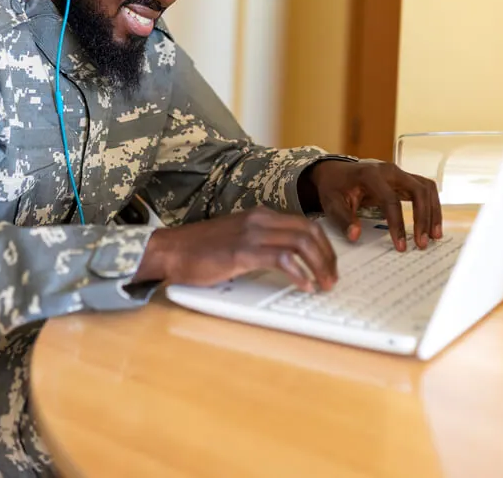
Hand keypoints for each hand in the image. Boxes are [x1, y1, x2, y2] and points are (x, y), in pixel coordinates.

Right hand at [134, 208, 336, 291]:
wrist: (170, 250)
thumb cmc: (198, 250)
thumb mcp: (235, 239)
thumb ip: (259, 243)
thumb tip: (286, 262)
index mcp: (259, 216)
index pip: (304, 224)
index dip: (324, 246)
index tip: (329, 266)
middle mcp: (259, 220)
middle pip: (309, 231)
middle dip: (328, 257)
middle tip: (332, 278)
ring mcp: (251, 234)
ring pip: (301, 243)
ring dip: (319, 266)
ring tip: (323, 285)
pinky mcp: (242, 252)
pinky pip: (282, 259)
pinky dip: (299, 273)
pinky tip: (303, 285)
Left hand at [308, 159, 441, 250]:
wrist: (335, 172)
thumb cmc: (334, 187)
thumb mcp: (331, 203)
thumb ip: (343, 219)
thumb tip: (355, 236)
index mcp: (370, 175)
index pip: (391, 200)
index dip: (397, 224)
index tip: (400, 246)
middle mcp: (389, 171)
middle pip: (417, 191)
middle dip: (423, 218)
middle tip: (422, 243)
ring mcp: (399, 173)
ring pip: (426, 189)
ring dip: (433, 212)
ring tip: (434, 236)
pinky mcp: (404, 179)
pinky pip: (425, 190)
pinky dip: (432, 206)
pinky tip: (432, 225)